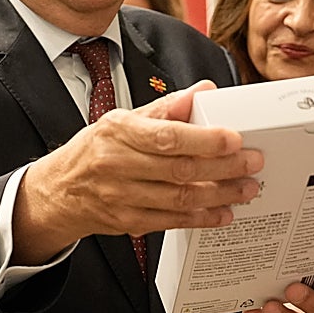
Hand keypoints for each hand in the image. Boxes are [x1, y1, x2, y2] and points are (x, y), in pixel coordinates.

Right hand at [13, 80, 262, 263]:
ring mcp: (122, 197)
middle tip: (253, 163)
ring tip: (246, 188)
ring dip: (219, 195)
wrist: (60, 191)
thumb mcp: (122, 121)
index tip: (235, 139)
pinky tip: (222, 212)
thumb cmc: (96, 150)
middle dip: (223, 167)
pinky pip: (172, 221)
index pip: (167, 136)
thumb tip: (203, 90)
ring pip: (180, 199)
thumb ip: (165, 108)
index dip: (205, 139)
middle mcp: (117, 165)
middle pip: (180, 169)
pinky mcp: (128, 222)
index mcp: (118, 133)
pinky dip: (201, 218)